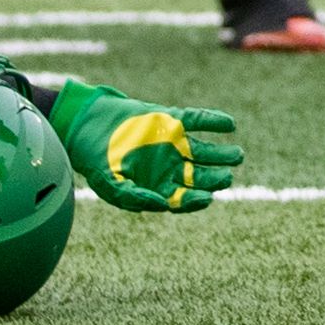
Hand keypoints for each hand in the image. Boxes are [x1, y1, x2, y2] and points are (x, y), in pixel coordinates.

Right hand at [49, 81, 243, 212]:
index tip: (207, 198)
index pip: (185, 198)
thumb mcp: (111, 186)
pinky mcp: (171, 120)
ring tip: (237, 156)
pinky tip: (229, 124)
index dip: (196, 200)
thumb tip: (162, 204)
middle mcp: (171, 167)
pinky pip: (197, 120)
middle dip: (215, 178)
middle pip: (201, 177)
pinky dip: (213, 122)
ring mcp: (173, 143)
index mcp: (159, 187)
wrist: (86, 126)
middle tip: (227, 178)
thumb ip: (135, 197)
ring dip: (222, 154)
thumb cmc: (96, 162)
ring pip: (204, 151)